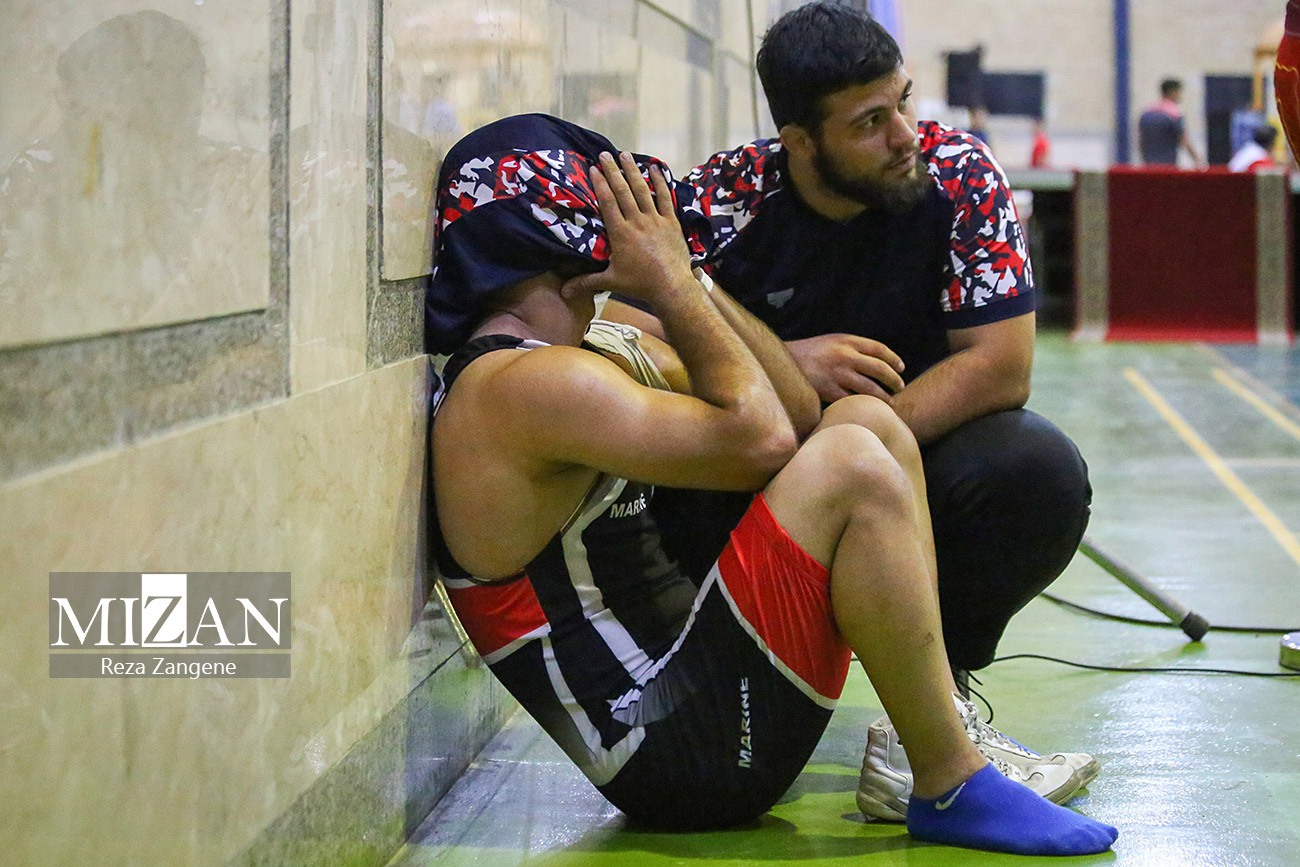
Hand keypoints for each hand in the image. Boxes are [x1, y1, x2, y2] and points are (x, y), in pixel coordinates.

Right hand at [564, 151, 695, 303]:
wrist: (671, 287)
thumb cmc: (640, 284)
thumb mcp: (611, 281)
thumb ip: (586, 282)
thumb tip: (564, 292)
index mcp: (620, 233)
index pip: (607, 203)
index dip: (600, 184)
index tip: (593, 168)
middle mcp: (637, 222)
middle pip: (623, 191)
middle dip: (613, 171)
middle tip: (605, 155)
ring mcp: (655, 220)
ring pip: (642, 190)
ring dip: (633, 171)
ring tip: (625, 155)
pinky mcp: (671, 222)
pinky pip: (665, 197)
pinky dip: (660, 182)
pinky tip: (655, 168)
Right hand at [787, 333, 905, 402]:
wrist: (781, 362)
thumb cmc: (808, 353)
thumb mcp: (831, 342)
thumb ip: (851, 349)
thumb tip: (874, 361)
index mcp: (846, 340)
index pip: (879, 349)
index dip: (894, 359)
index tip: (901, 368)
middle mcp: (844, 355)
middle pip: (879, 369)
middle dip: (894, 380)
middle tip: (900, 387)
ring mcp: (837, 374)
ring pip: (870, 388)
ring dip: (883, 397)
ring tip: (889, 402)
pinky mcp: (828, 390)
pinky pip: (852, 400)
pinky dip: (862, 406)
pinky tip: (867, 409)